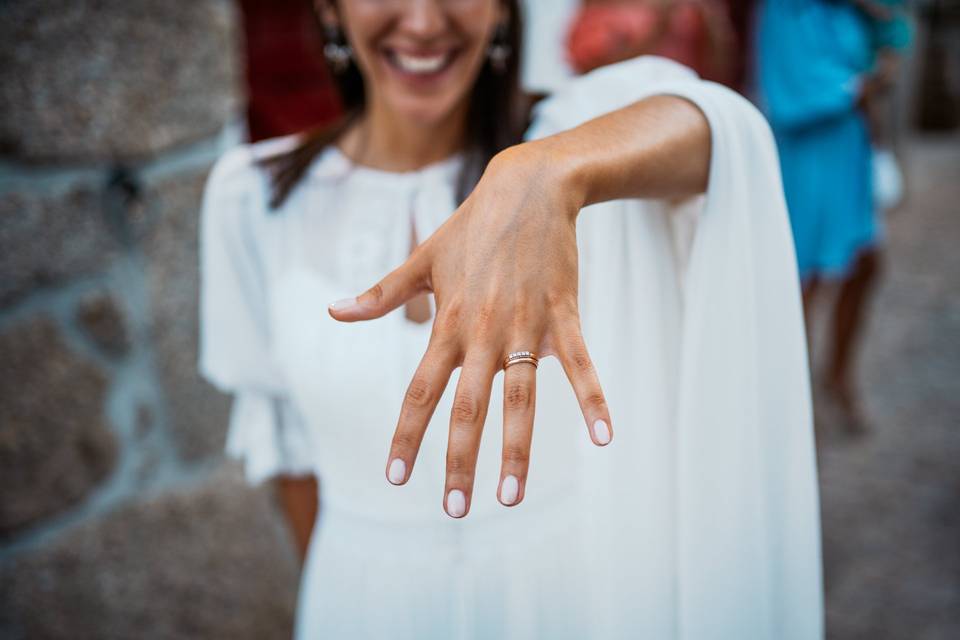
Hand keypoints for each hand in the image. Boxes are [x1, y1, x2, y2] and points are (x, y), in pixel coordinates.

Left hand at [328, 142, 613, 517]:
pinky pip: (580, 365)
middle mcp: (482, 332)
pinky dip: (593, 399)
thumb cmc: (471, 227)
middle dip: (458, 461)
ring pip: (521, 399)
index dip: (407, 435)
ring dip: (516, 450)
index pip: (420, 390)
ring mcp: (526, 325)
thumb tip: (332, 312)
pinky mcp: (563, 315)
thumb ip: (381, 294)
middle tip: (453, 509)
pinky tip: (605, 438)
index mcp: (447, 322)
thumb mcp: (421, 258)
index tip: (395, 478)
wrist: (530, 187)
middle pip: (468, 407)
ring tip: (510, 497)